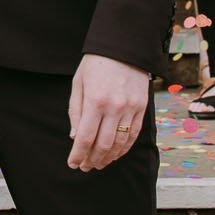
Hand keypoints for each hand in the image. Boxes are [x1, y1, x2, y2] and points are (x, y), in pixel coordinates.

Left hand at [68, 53, 152, 170]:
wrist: (124, 47)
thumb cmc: (96, 65)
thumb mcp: (79, 84)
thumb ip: (76, 112)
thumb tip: (75, 138)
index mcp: (95, 101)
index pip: (85, 137)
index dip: (78, 155)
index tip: (73, 164)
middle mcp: (114, 107)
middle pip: (103, 144)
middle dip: (92, 160)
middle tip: (85, 167)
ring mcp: (131, 108)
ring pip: (120, 143)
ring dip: (108, 157)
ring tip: (98, 164)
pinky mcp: (142, 108)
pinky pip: (133, 135)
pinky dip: (123, 148)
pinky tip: (114, 154)